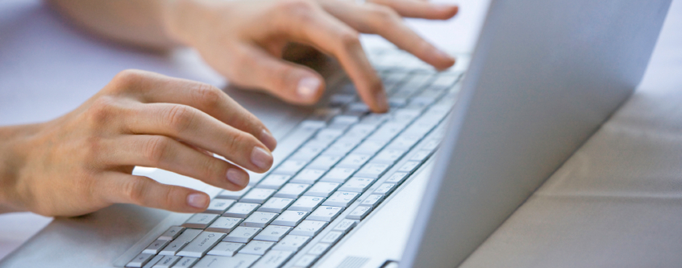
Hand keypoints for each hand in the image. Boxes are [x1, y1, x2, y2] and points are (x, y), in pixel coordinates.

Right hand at [0, 70, 275, 216]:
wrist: (29, 158)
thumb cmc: (97, 134)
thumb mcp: (133, 108)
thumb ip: (179, 113)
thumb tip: (240, 133)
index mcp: (137, 85)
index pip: (202, 96)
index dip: (241, 118)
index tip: (267, 140)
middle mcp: (119, 108)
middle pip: (189, 119)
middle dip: (234, 141)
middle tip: (263, 162)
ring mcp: (102, 143)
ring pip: (166, 150)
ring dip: (211, 167)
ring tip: (241, 182)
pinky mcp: (90, 178)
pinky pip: (139, 186)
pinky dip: (174, 194)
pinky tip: (201, 202)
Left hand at [163, 0, 457, 111]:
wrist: (207, 9)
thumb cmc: (222, 37)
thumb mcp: (240, 62)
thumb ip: (279, 76)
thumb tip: (318, 91)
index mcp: (297, 11)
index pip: (345, 43)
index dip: (367, 75)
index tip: (379, 105)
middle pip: (375, 15)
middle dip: (413, 40)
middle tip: (446, 62)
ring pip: (379, 0)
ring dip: (416, 9)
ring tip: (452, 13)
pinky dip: (398, 0)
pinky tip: (421, 4)